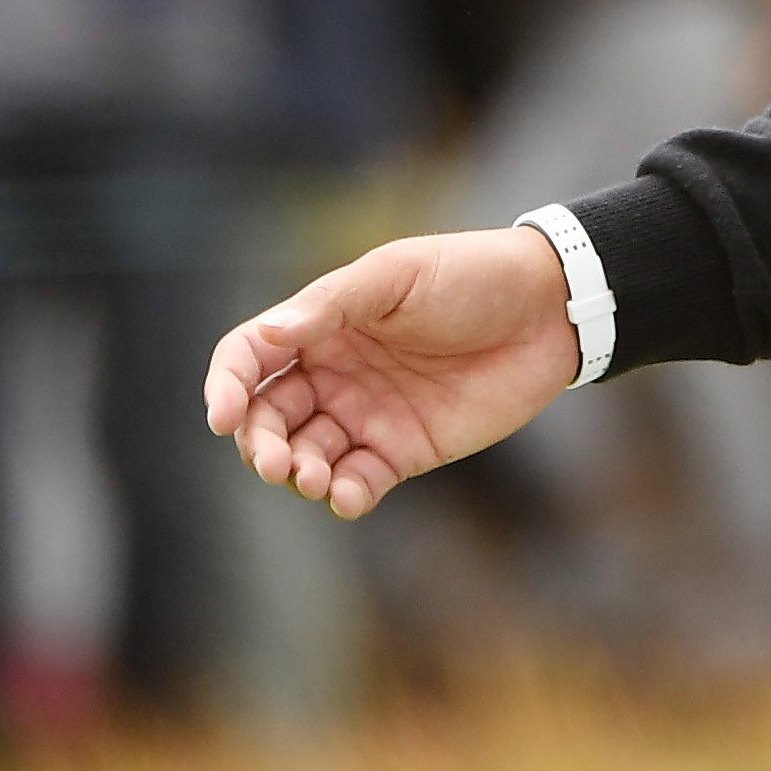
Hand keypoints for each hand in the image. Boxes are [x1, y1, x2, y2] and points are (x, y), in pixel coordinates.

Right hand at [204, 226, 580, 520]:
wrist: (549, 308)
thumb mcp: (398, 275)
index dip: (227, 385)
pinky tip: (345, 494)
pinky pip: (357, 481)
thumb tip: (268, 336)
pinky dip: (342, 495)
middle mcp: (334, 373)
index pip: (250, 357)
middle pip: (269, 416)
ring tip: (312, 476)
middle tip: (272, 462)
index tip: (221, 415)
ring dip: (297, 472)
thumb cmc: (471, 275)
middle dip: (259, 443)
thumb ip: (332, 304)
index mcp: (322, 323)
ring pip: (306, 455)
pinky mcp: (404, 450)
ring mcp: (366, 414)